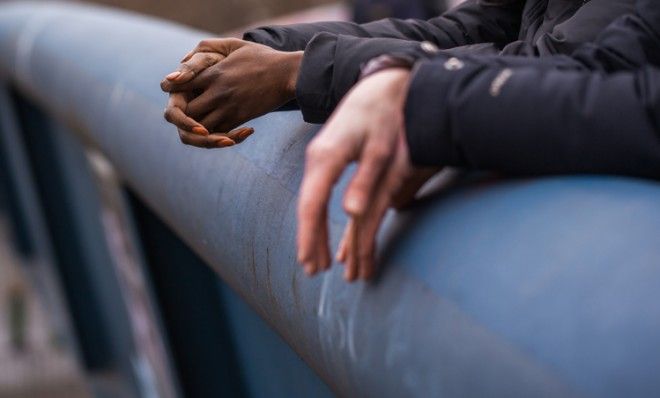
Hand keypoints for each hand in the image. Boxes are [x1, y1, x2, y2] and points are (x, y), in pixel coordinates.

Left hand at [161, 38, 302, 146]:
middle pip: (185, 112)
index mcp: (213, 73)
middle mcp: (217, 92)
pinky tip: (224, 132)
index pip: (179, 84)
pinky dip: (218, 136)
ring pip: (200, 128)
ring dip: (199, 131)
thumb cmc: (264, 58)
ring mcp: (228, 108)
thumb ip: (213, 48)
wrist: (288, 74)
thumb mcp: (236, 45)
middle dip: (182, 116)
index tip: (174, 93)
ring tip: (203, 129)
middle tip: (186, 116)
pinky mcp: (241, 119)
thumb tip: (191, 54)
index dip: (173, 90)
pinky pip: (220, 134)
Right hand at [297, 69, 438, 281]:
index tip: (310, 261)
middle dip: (310, 240)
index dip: (310, 236)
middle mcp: (318, 159)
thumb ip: (366, 181)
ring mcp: (321, 159)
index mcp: (327, 157)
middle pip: (308, 207)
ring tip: (319, 262)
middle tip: (312, 271)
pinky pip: (320, 194)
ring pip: (313, 203)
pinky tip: (323, 232)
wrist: (380, 84)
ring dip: (315, 233)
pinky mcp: (328, 159)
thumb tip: (352, 214)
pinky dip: (320, 217)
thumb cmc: (384, 116)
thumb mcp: (381, 149)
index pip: (312, 204)